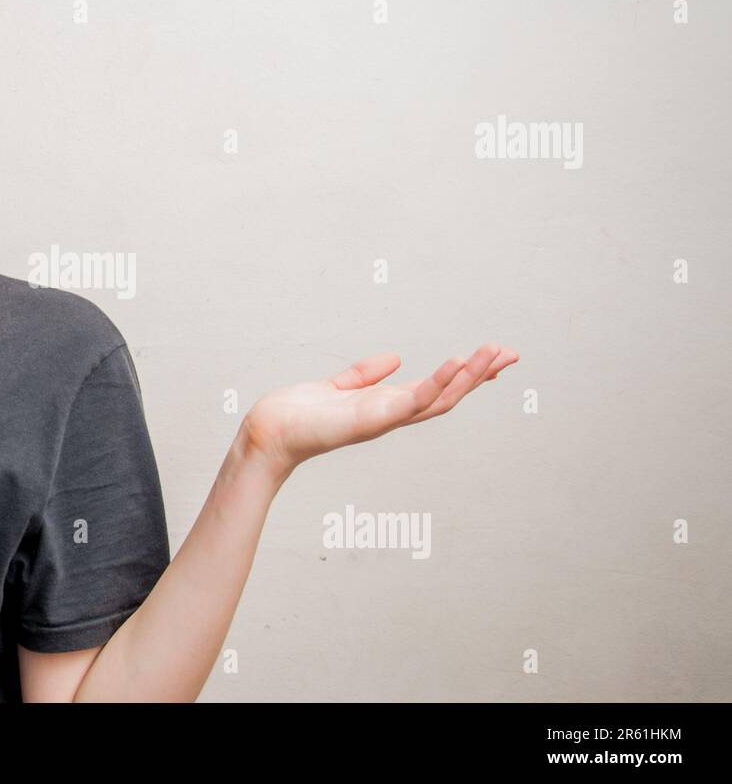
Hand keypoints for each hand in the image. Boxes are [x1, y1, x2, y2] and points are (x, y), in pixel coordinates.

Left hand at [238, 342, 519, 479]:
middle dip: (480, 376)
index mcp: (386, 405)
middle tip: (512, 354)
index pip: (435, 389)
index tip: (493, 357)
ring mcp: (385, 418)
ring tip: (496, 353)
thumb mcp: (338, 386)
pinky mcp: (373, 418)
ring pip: (440, 399)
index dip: (465, 375)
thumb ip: (365, 374)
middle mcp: (391, 415)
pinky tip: (458, 361)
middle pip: (448, 396)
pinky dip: (438, 382)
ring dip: (470, 376)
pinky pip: (414, 400)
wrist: (271, 431)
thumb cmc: (299, 414)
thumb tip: (396, 358)